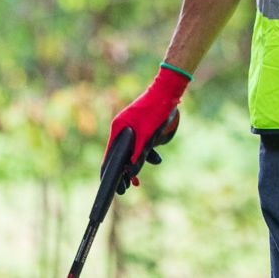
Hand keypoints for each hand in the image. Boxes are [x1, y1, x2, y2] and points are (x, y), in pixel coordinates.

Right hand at [105, 65, 189, 180]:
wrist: (168, 90)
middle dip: (123, 171)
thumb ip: (140, 154)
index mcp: (118, 128)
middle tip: (125, 189)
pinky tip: (155, 159)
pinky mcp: (140, 126)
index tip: (111, 187)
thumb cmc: (156, 110)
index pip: (110, 154)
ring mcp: (131, 127)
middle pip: (120, 154)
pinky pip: (139, 144)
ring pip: (131, 150)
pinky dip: (145, 153)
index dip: (109, 172)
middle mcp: (121, 127)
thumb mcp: (148, 135)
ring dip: (136, 163)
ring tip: (137, 181)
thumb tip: (132, 173)